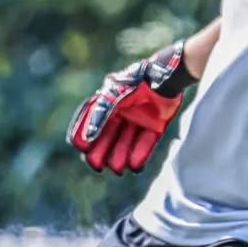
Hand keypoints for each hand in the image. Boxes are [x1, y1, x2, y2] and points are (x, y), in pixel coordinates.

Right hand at [67, 43, 190, 174]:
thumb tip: (87, 138)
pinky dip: (140, 154)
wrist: (165, 77)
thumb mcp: (112, 96)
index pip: (90, 122)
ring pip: (125, 143)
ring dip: (119, 156)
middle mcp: (122, 112)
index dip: (84, 135)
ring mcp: (139, 119)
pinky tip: (135, 166)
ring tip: (118, 169)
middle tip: (97, 166)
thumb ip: (100, 115)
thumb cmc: (135, 82)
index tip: (81, 147)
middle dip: (101, 152)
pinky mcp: (156, 125)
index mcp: (108, 102)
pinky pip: (146, 143)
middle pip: (107, 137)